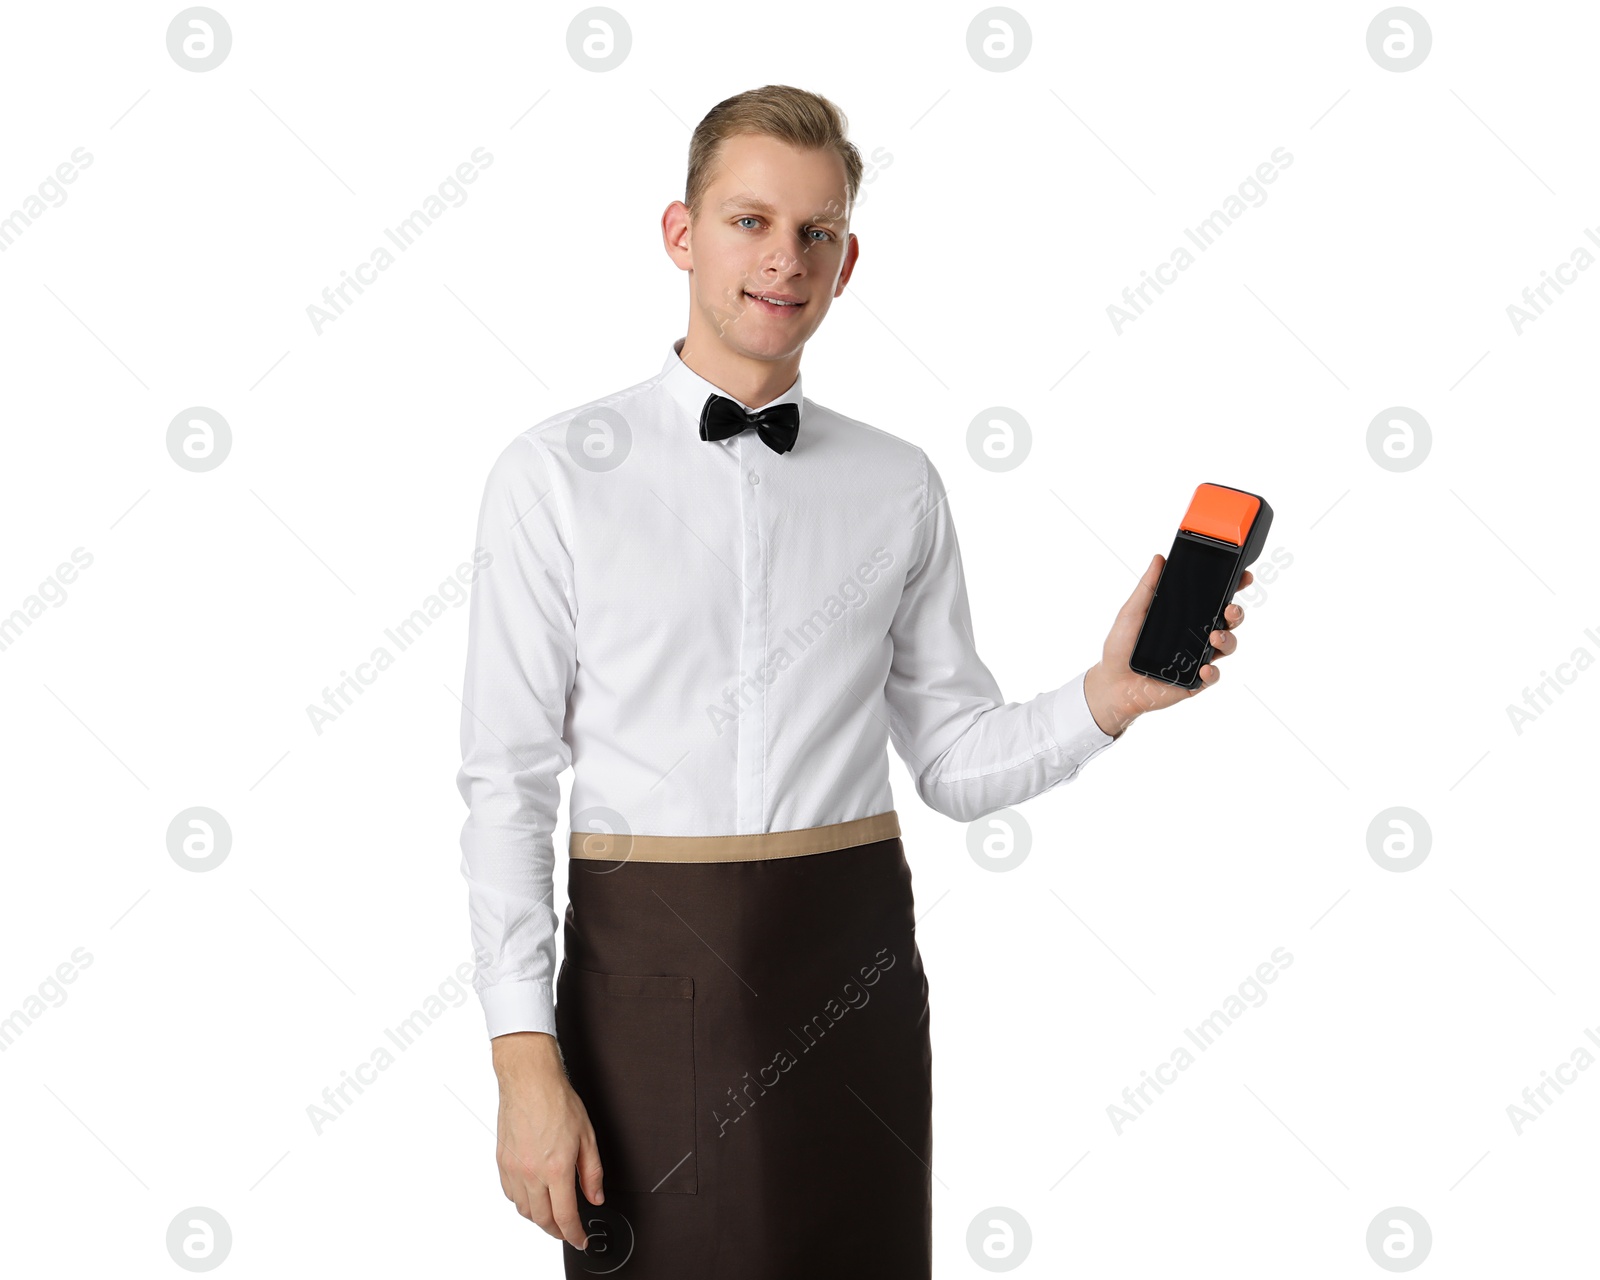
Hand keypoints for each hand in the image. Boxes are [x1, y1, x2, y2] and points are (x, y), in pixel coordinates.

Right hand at [492, 1031, 605, 1250]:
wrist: (529, 1081)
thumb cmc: (557, 1101)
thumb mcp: (587, 1137)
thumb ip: (592, 1172)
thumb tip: (595, 1196)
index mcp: (555, 1168)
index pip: (565, 1216)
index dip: (574, 1233)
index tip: (580, 1239)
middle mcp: (531, 1173)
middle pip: (542, 1219)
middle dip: (557, 1231)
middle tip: (567, 1231)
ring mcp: (513, 1169)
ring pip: (524, 1210)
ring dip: (538, 1218)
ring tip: (551, 1215)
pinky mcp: (501, 1162)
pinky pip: (510, 1194)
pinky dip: (522, 1202)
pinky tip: (532, 1196)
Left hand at [1084, 553, 1251, 735]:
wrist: (1112, 682)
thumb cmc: (1121, 646)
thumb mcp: (1132, 612)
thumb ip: (1147, 587)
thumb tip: (1159, 559)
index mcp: (1186, 616)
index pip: (1215, 599)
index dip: (1233, 587)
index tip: (1243, 576)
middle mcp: (1197, 636)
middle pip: (1228, 621)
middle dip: (1236, 612)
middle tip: (1230, 609)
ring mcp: (1198, 658)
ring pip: (1227, 646)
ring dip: (1227, 639)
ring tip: (1214, 637)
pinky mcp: (1194, 681)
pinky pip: (1212, 676)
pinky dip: (1212, 672)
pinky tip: (1204, 668)